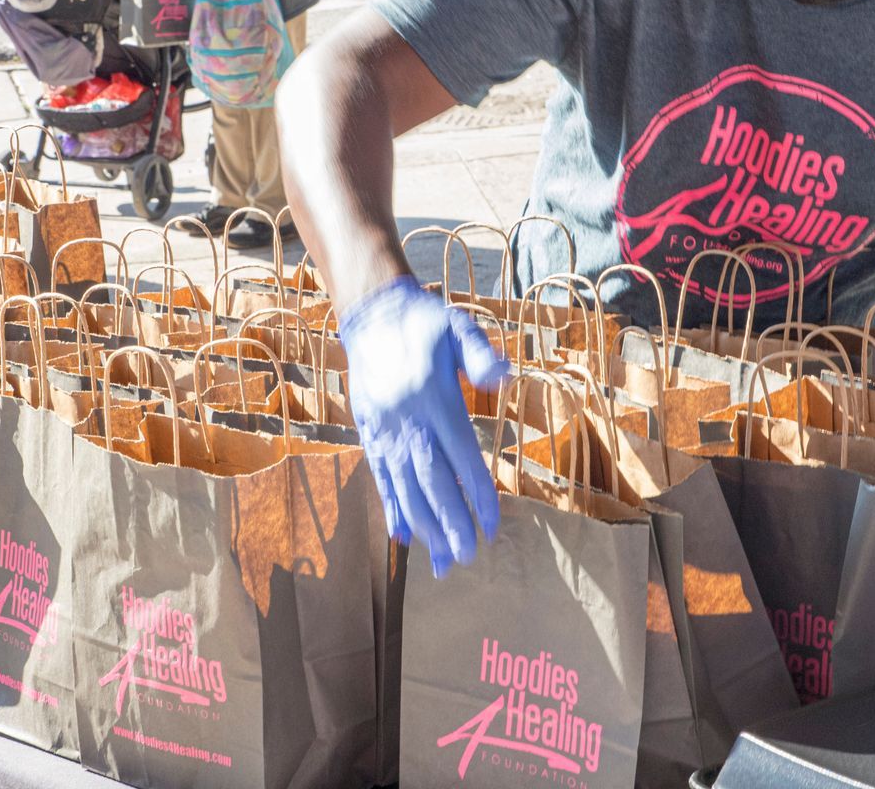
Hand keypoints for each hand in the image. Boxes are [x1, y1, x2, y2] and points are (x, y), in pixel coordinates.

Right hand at [339, 277, 508, 576]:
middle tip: (468, 558)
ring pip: (404, 487)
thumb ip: (480, 355)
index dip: (477, 496)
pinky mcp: (369, 432)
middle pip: (431, 481)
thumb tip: (504, 377)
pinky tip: (402, 535)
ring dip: (423, 526)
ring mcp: (385, 429)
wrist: (372, 316)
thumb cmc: (425, 323)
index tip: (492, 526)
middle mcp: (408, 420)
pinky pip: (380, 477)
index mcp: (435, 399)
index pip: (461, 458)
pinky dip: (392, 507)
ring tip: (441, 560)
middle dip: (450, 524)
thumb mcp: (458, 328)